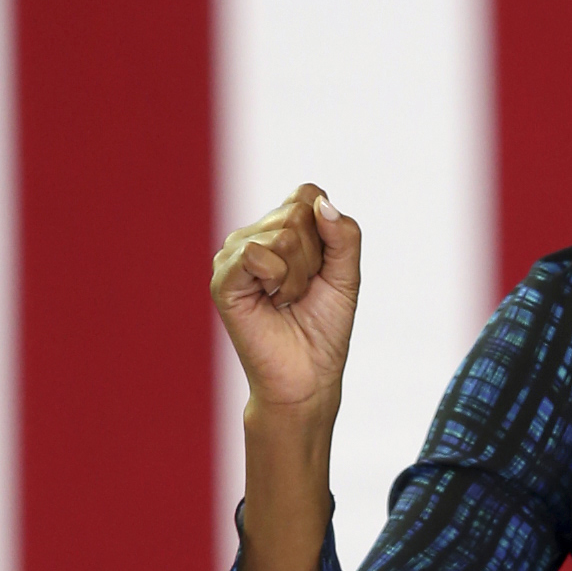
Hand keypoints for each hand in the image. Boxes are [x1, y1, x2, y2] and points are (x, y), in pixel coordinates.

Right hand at [211, 183, 360, 416]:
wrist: (308, 376)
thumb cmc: (324, 328)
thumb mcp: (347, 275)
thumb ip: (344, 235)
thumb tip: (321, 203)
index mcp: (279, 229)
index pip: (308, 194)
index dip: (327, 231)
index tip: (322, 268)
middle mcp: (253, 236)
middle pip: (299, 213)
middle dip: (316, 257)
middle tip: (303, 290)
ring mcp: (234, 254)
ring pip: (285, 234)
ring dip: (300, 274)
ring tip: (287, 299)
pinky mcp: (224, 278)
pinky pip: (258, 253)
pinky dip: (279, 280)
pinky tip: (272, 301)